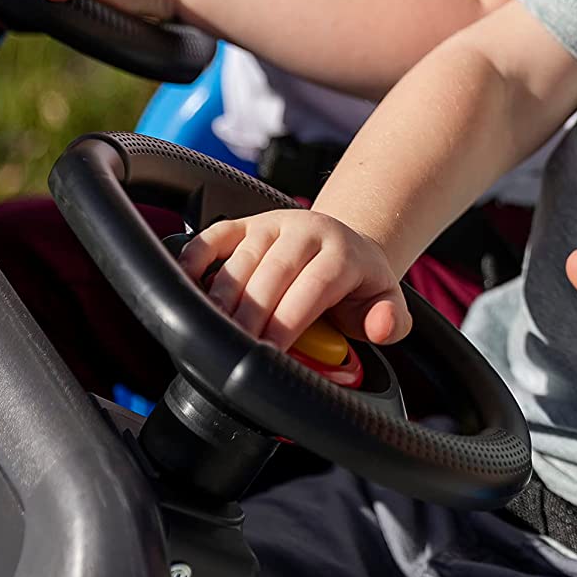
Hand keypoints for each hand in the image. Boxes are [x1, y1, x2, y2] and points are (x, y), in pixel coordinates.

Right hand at [178, 210, 409, 349]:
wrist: (345, 246)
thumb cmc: (360, 285)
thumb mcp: (387, 303)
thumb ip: (390, 321)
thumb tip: (380, 326)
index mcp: (342, 253)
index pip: (314, 286)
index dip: (288, 320)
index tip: (269, 353)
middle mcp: (307, 231)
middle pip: (274, 271)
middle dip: (252, 313)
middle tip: (236, 348)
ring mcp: (273, 224)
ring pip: (244, 255)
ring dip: (224, 293)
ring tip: (212, 328)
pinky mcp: (246, 224)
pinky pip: (216, 235)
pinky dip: (197, 256)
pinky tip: (186, 283)